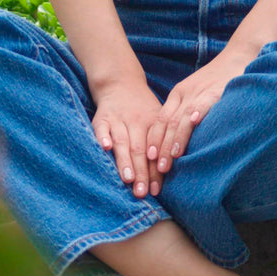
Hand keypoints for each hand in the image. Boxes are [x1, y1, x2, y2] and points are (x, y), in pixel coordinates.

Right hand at [92, 80, 170, 199]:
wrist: (120, 82)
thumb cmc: (142, 109)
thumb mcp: (158, 118)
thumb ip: (162, 141)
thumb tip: (175, 172)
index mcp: (153, 123)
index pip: (155, 150)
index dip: (156, 171)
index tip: (157, 191)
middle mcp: (136, 122)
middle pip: (139, 149)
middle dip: (142, 172)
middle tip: (143, 193)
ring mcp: (118, 119)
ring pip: (122, 141)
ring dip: (124, 161)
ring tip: (128, 179)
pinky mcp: (101, 118)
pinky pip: (101, 128)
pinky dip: (103, 137)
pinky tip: (105, 148)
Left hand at [154, 49, 253, 177]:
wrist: (240, 54)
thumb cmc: (221, 79)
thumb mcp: (198, 94)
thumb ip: (189, 112)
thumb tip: (182, 139)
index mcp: (178, 94)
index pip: (159, 120)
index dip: (154, 140)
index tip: (148, 159)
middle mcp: (185, 94)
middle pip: (166, 123)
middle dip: (160, 147)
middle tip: (157, 170)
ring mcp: (200, 92)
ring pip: (181, 118)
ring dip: (175, 140)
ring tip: (171, 159)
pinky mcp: (216, 91)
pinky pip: (203, 104)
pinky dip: (197, 115)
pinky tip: (194, 126)